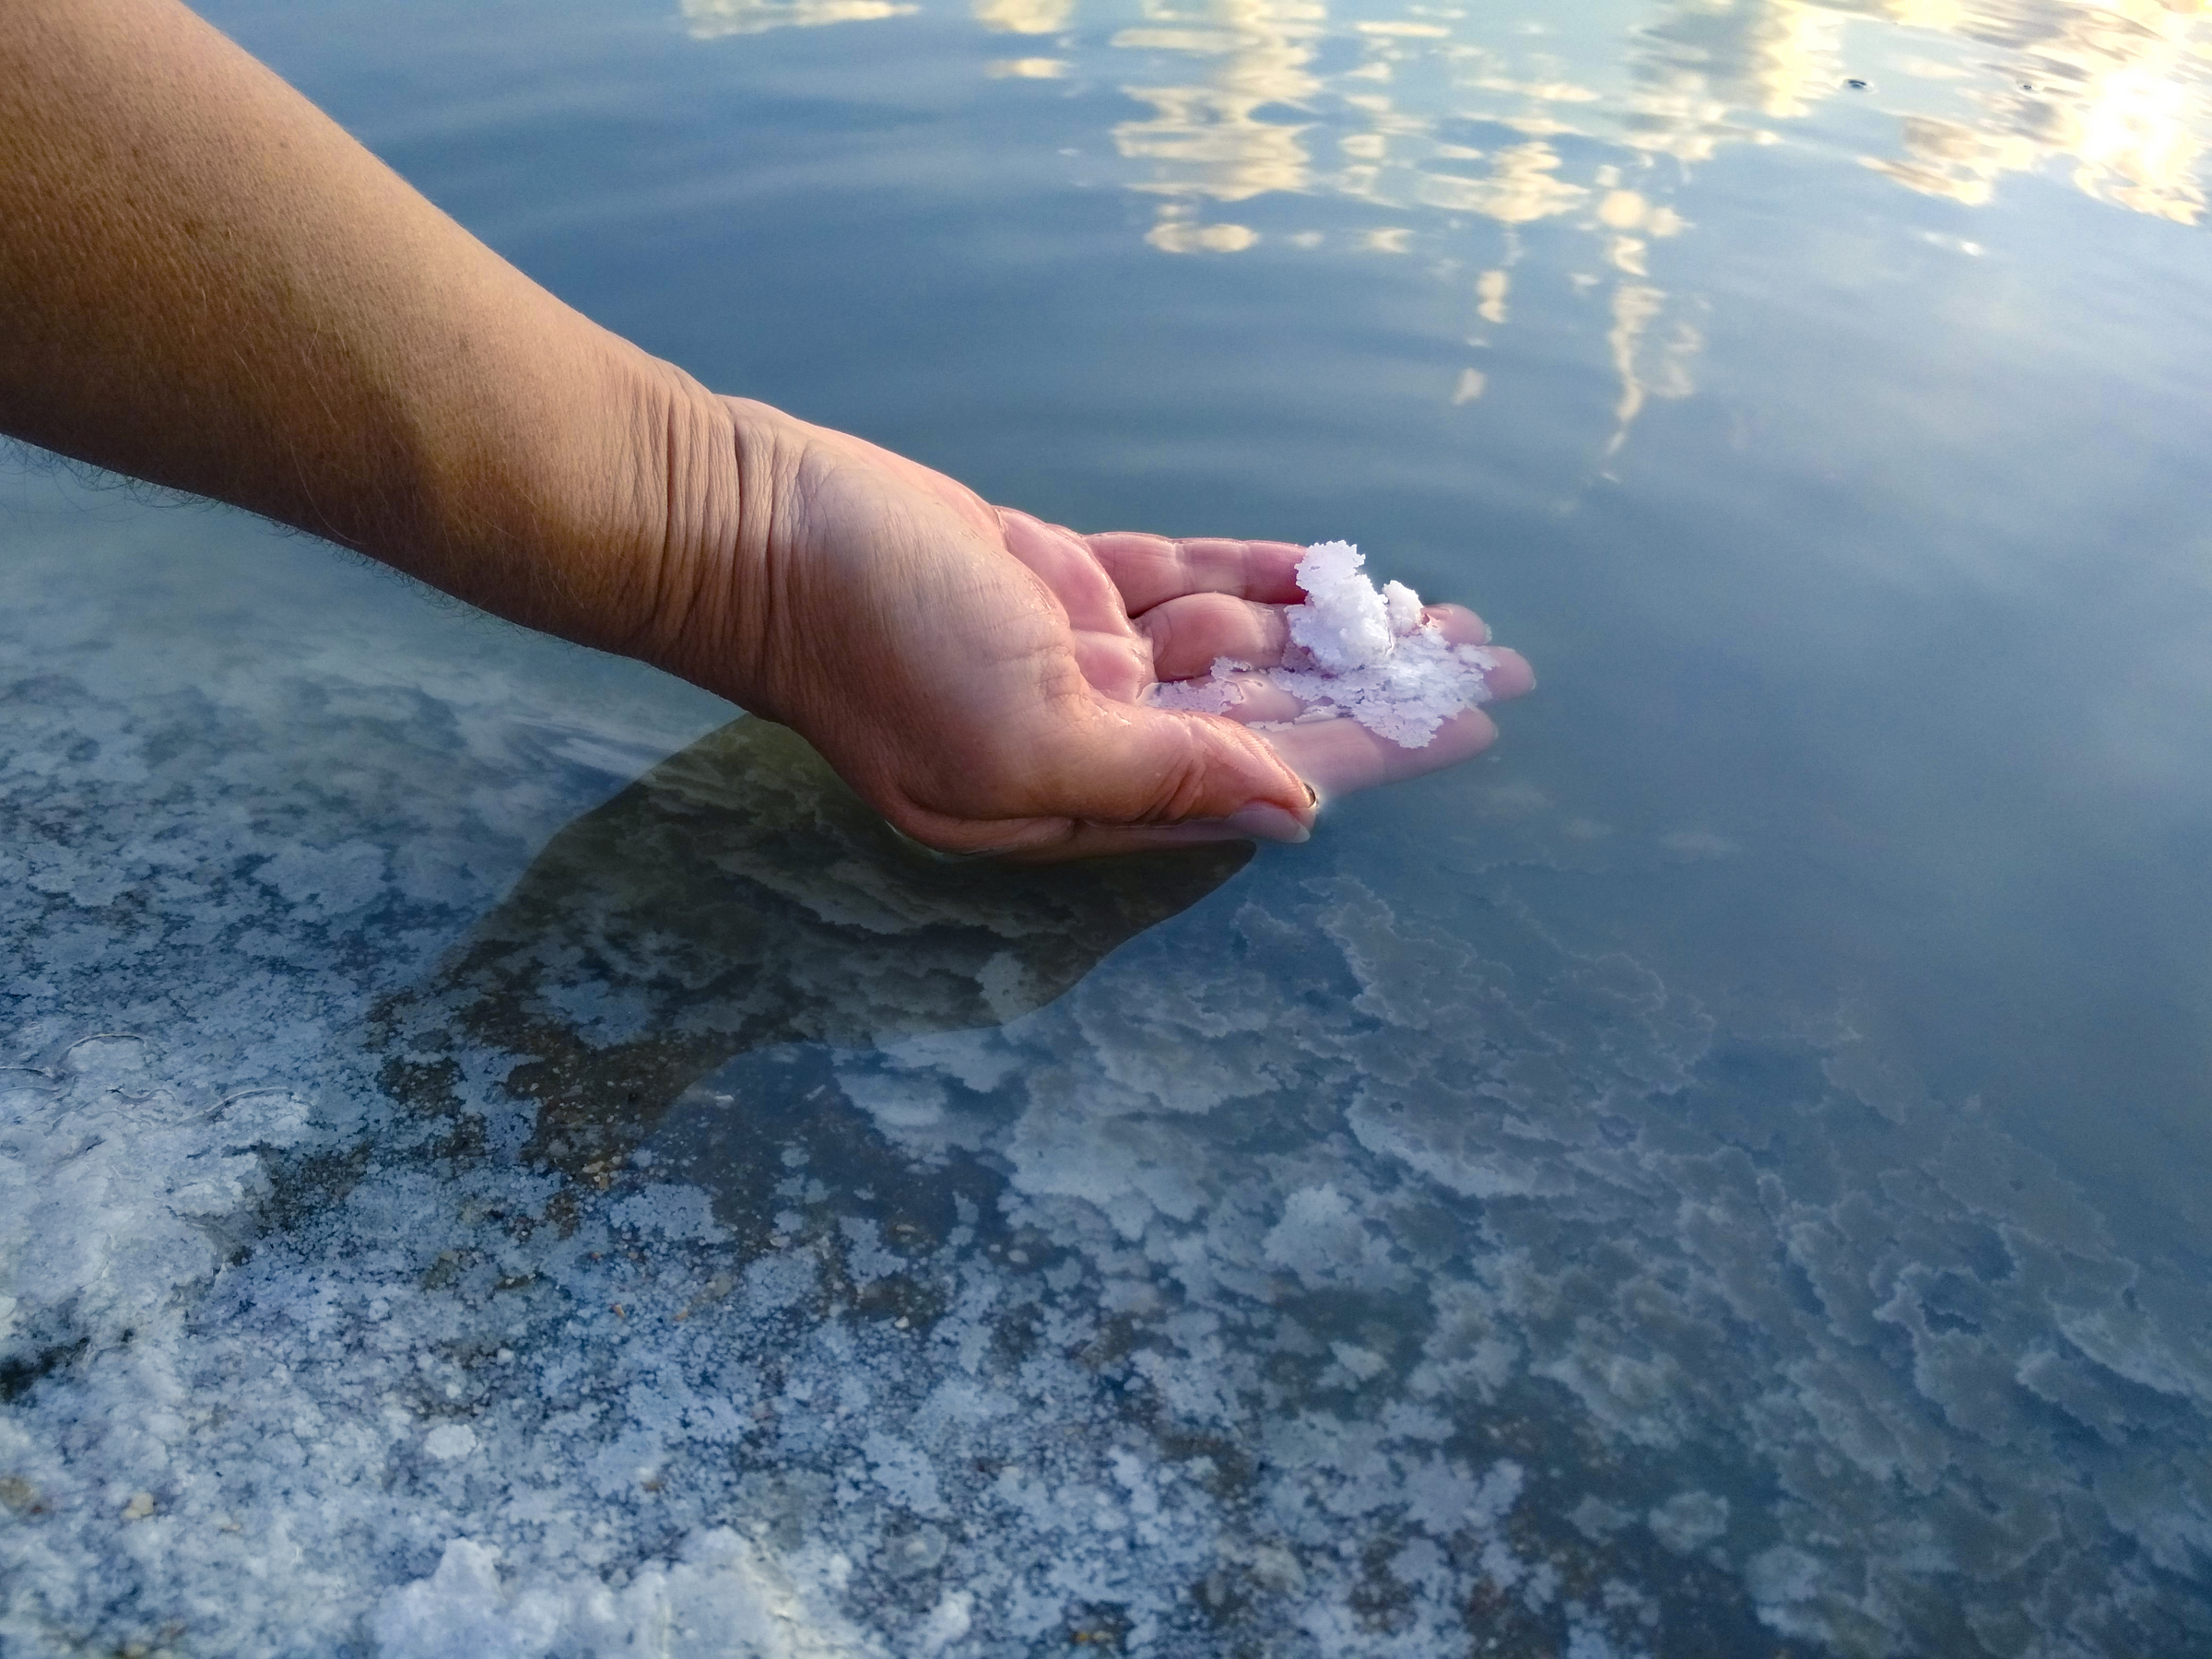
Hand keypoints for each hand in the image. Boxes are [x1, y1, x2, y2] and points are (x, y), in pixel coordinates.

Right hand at [647, 399, 1533, 860]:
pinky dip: (1252, 577)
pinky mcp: (1054, 580)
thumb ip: (1164, 779)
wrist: (756, 531)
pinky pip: (1180, 581)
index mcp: (1086, 796)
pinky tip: (1325, 573)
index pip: (1262, 776)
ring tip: (1434, 615)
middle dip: (1375, 690)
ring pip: (1233, 647)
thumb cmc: (877, 645)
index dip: (1372, 747)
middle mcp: (1091, 735)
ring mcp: (1073, 655)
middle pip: (1265, 716)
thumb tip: (1297, 813)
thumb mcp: (1024, 736)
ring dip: (1328, 629)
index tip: (1469, 723)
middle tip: (1487, 663)